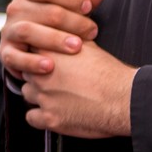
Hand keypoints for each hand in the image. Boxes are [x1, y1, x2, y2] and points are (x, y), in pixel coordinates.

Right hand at [0, 0, 107, 80]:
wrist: (35, 46)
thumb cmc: (57, 22)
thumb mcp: (71, 7)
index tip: (88, 6)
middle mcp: (15, 8)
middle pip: (44, 11)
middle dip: (73, 22)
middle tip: (92, 31)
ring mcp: (9, 31)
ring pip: (28, 31)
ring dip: (55, 39)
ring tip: (77, 47)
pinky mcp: (6, 52)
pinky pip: (15, 57)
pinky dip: (32, 62)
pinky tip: (50, 66)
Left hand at [17, 40, 135, 138]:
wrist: (125, 98)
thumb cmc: (111, 73)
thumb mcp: (89, 46)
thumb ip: (69, 39)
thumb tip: (63, 33)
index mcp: (48, 53)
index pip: (28, 51)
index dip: (37, 57)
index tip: (46, 62)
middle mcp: (41, 75)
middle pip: (26, 72)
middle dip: (38, 75)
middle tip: (55, 79)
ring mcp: (44, 97)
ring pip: (27, 93)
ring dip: (39, 95)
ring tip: (57, 95)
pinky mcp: (50, 119)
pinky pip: (31, 118)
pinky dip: (40, 117)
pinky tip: (52, 112)